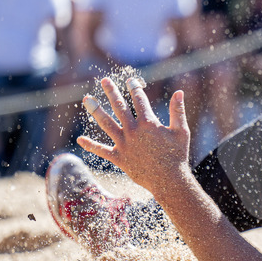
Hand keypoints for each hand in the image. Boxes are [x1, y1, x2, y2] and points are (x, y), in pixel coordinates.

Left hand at [77, 76, 190, 194]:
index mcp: (148, 123)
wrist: (169, 180)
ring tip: (87, 99)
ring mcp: (124, 144)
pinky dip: (91, 145)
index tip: (130, 80)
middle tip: (104, 81)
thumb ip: (178, 111)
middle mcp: (133, 131)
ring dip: (95, 110)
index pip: (139, 100)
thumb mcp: (181, 131)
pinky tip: (80, 139)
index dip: (134, 88)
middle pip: (119, 106)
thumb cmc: (177, 155)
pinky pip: (102, 150)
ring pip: (106, 124)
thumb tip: (179, 92)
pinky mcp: (119, 158)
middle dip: (111, 92)